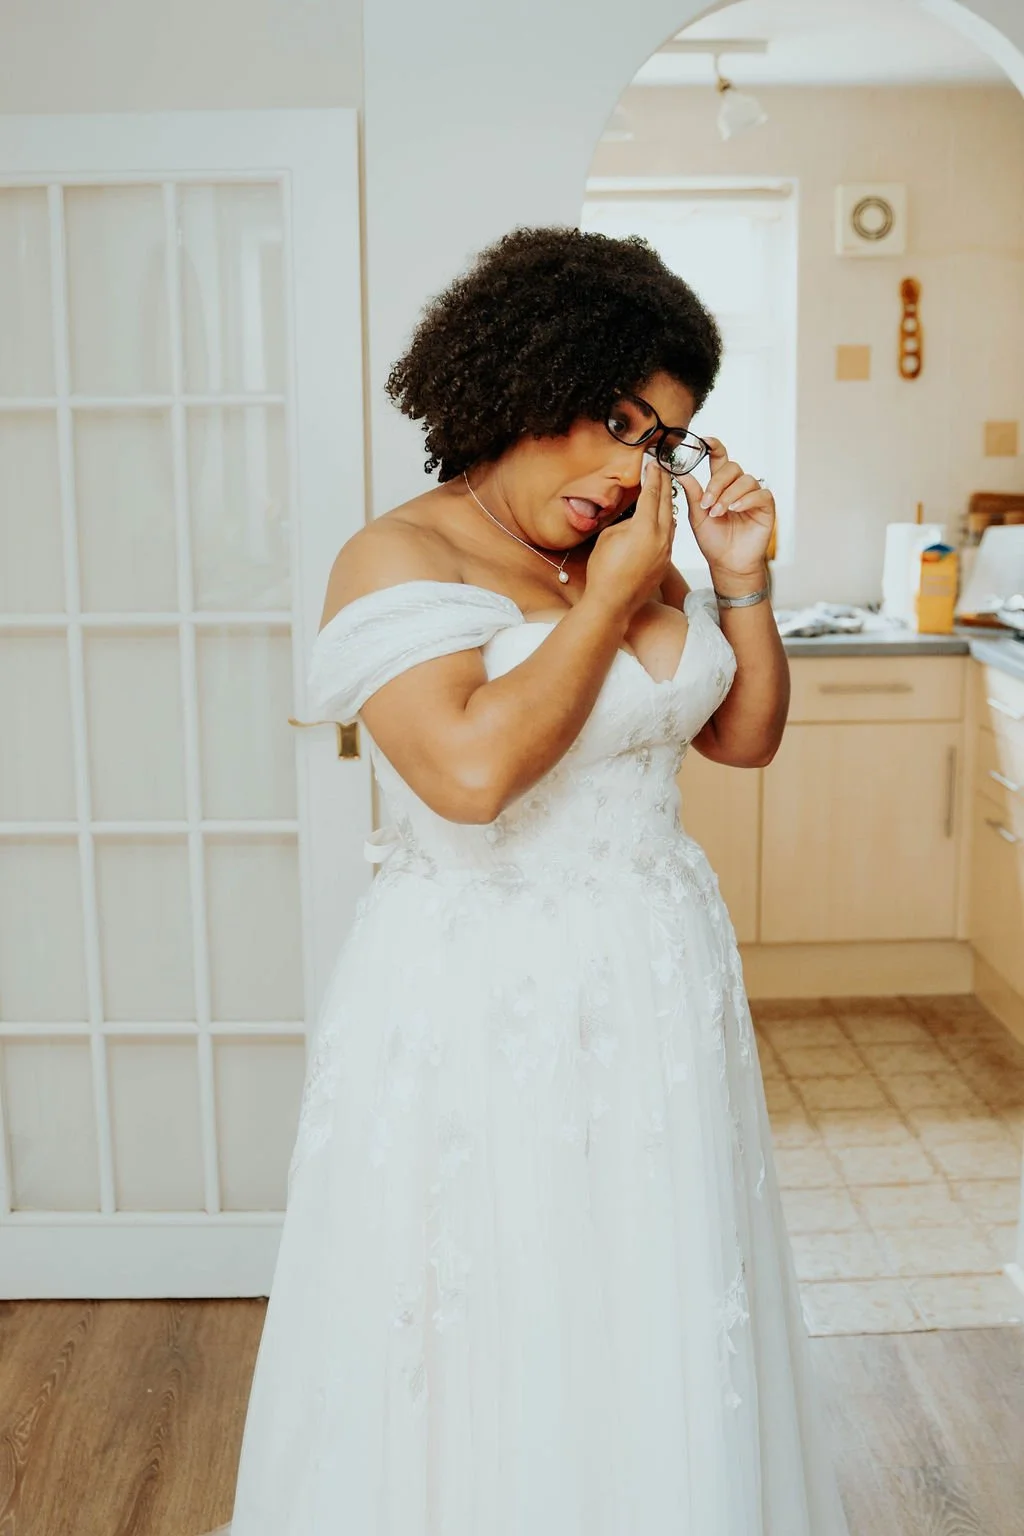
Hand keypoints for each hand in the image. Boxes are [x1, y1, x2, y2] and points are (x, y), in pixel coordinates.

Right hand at [584, 459, 674, 621]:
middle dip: (664, 483)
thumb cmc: (604, 571)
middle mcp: (661, 537)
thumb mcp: (609, 537)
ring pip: (670, 519)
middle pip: (666, 502)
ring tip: (663, 490)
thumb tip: (634, 516)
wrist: (613, 604)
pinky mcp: (665, 562)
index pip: (652, 493)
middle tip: (662, 468)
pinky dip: (665, 521)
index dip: (653, 475)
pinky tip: (661, 518)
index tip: (653, 462)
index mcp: (645, 528)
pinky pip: (669, 535)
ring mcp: (665, 551)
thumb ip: (625, 521)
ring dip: (667, 502)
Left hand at [678, 437, 774, 580]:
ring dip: (729, 495)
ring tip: (718, 513)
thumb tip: (680, 472)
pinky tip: (735, 510)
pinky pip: (760, 494)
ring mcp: (753, 495)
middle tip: (707, 503)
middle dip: (717, 483)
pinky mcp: (766, 506)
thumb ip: (693, 493)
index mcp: (721, 485)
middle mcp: (738, 487)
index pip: (719, 459)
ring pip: (745, 480)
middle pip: (732, 468)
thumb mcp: (697, 516)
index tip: (705, 440)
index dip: (714, 447)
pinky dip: (746, 500)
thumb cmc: (713, 541)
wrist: (727, 564)